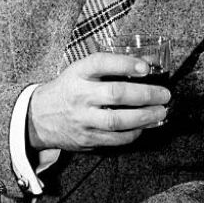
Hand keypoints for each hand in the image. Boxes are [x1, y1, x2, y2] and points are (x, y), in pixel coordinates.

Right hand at [27, 52, 170, 150]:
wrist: (39, 116)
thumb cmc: (70, 88)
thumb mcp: (82, 70)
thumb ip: (112, 66)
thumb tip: (151, 63)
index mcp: (78, 73)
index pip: (101, 62)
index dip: (125, 64)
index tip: (145, 68)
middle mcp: (79, 95)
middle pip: (115, 94)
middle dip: (145, 94)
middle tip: (164, 94)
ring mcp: (82, 119)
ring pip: (117, 120)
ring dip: (145, 117)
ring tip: (161, 112)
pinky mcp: (86, 139)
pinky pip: (115, 139)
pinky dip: (134, 133)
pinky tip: (144, 126)